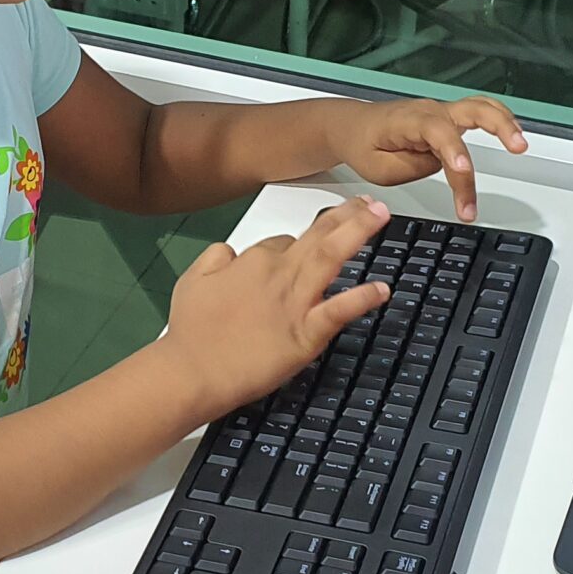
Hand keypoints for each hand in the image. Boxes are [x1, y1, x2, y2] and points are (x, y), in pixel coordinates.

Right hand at [160, 198, 393, 420]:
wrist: (192, 371)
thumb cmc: (191, 332)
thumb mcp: (191, 280)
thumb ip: (215, 259)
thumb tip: (230, 251)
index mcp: (252, 260)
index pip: (282, 241)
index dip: (294, 247)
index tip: (302, 254)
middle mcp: (278, 273)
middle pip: (318, 234)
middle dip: (347, 214)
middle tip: (369, 203)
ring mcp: (295, 302)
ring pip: (331, 256)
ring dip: (358, 232)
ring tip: (380, 215)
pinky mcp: (305, 334)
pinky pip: (339, 310)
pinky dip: (362, 298)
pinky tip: (381, 290)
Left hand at [328, 96, 528, 223]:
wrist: (351, 126)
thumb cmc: (363, 145)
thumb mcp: (378, 168)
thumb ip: (413, 167)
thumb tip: (443, 164)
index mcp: (408, 120)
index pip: (438, 134)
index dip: (453, 152)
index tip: (463, 171)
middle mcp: (430, 111)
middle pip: (471, 110)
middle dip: (497, 126)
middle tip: (517, 147)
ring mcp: (442, 112)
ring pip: (481, 107)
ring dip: (505, 122)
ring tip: (521, 144)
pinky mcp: (449, 119)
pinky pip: (479, 114)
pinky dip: (500, 120)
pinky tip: (515, 134)